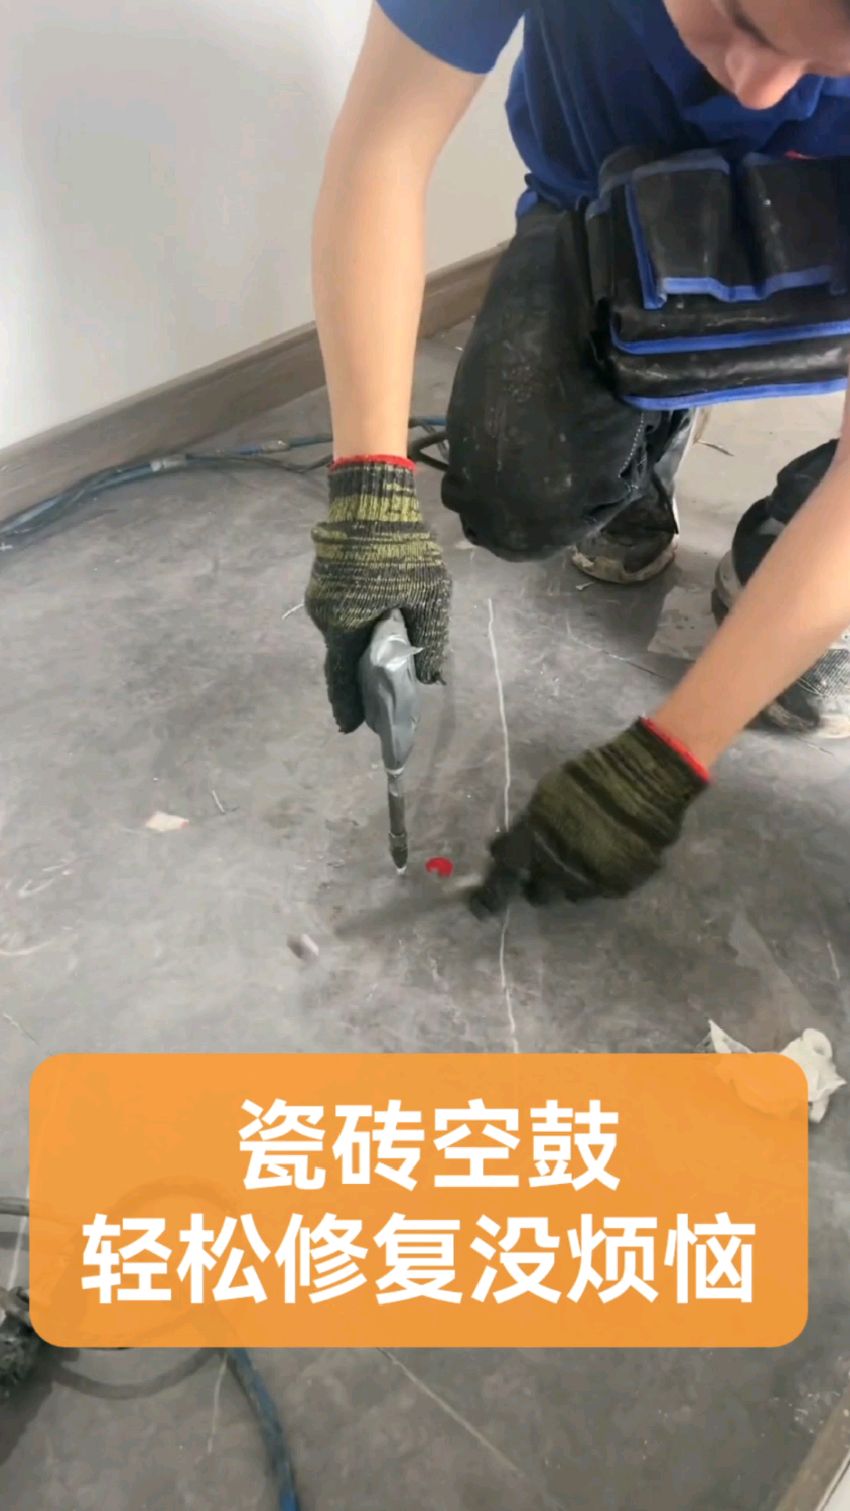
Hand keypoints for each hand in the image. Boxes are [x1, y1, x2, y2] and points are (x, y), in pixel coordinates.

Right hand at [305, 457, 451, 730]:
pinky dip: (359, 626)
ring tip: (387, 659)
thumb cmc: (400, 550)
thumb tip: (429, 677)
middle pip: (343, 658)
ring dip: (361, 648)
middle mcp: (325, 617)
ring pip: (343, 634)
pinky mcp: (324, 579)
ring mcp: (320, 597)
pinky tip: (379, 624)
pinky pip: (342, 614)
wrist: (371, 498)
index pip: (341, 679)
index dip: (348, 706)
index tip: (353, 729)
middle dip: (361, 679)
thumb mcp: (429, 596)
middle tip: (382, 696)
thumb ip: (429, 639)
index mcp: (345, 626)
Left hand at [470, 719, 707, 916]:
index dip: (490, 894)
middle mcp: (558, 870)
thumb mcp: (548, 795)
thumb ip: (528, 827)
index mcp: (534, 844)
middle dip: (536, 883)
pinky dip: (597, 879)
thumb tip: (504, 849)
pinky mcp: (618, 886)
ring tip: (580, 858)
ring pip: (569, 895)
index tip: (480, 906)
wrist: (646, 781)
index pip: (503, 877)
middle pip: (537, 895)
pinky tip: (605, 856)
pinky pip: (599, 891)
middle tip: (542, 869)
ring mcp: (591, 881)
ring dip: (567, 882)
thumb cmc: (591, 779)